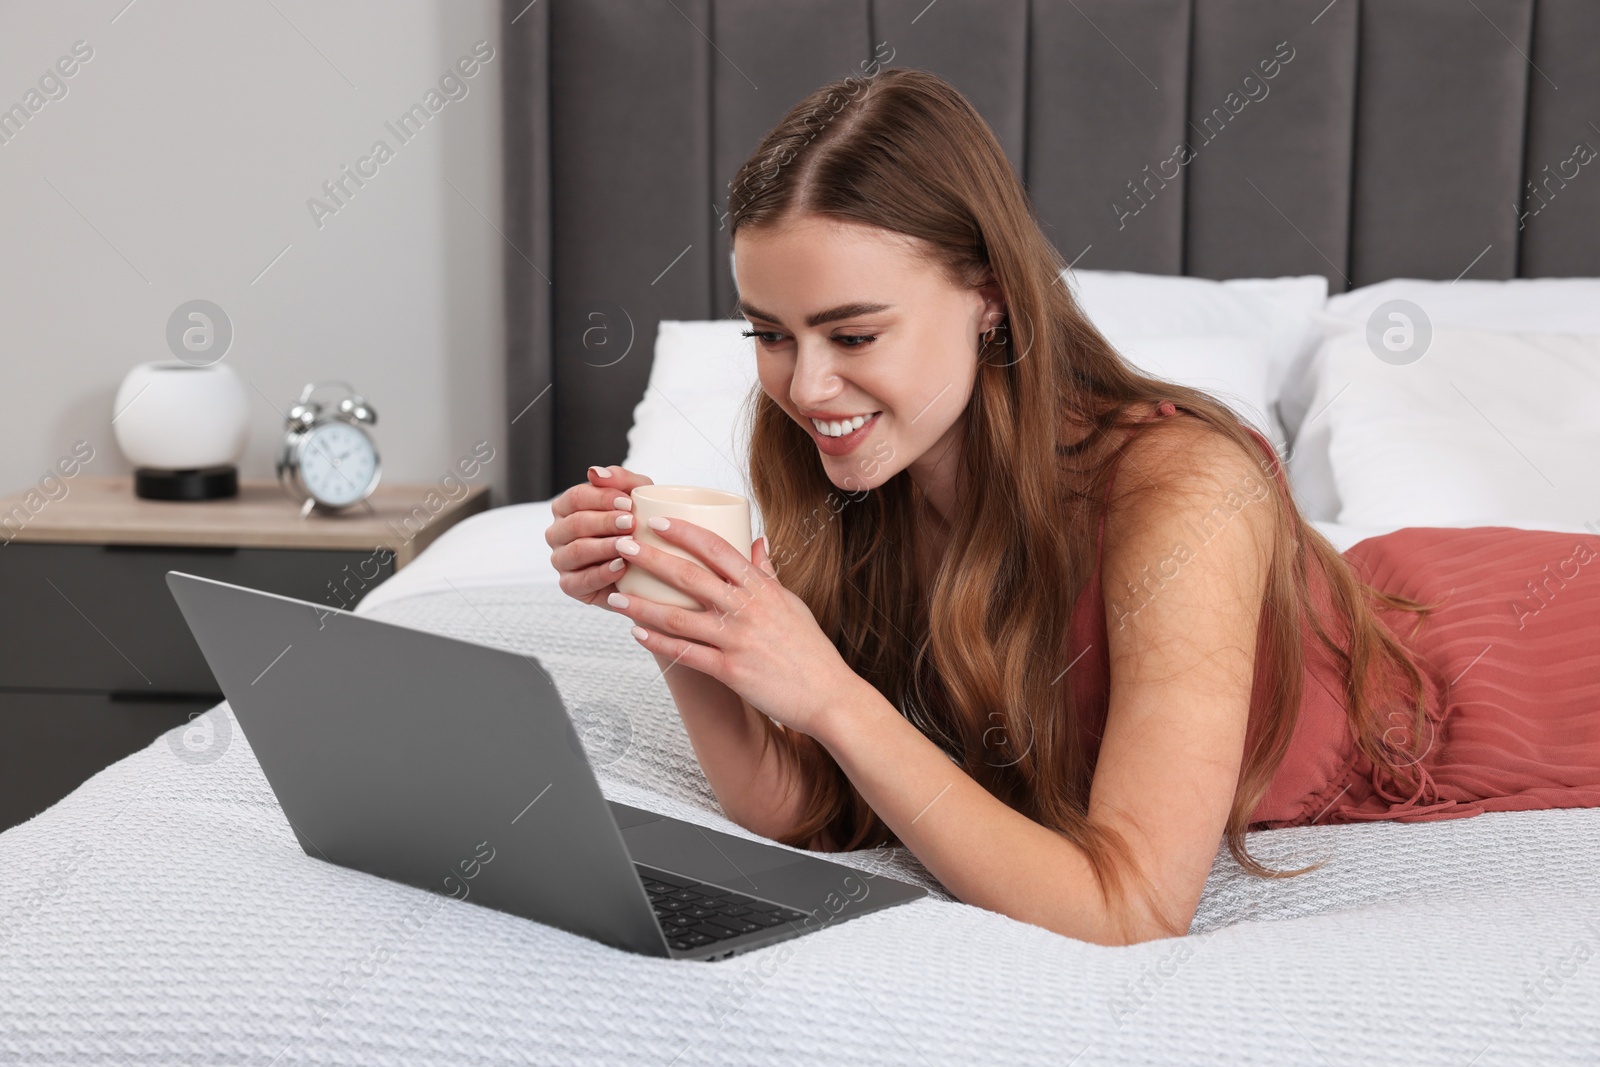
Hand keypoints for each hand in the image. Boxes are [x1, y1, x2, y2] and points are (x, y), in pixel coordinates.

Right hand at [546, 464, 651, 608]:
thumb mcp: (636, 496)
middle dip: (605, 522)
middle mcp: (558, 533)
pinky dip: (602, 574)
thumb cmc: (638, 524)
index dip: (601, 498)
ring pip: (576, 551)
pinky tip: (622, 567)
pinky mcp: (570, 585)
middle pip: (575, 523)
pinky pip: (580, 580)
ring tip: (628, 545)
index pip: (576, 497)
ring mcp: (561, 560)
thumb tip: (594, 472)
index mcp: (566, 508)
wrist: (648, 566)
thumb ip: (620, 479)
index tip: (628, 503)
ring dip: (604, 547)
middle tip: (631, 523)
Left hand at [605, 518, 855, 738]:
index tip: (660, 521)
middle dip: (651, 559)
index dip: (685, 532)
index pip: (718, 549)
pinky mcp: (730, 671)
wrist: (828, 695)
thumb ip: (768, 574)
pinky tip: (637, 634)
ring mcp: (737, 640)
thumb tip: (758, 542)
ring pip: (678, 617)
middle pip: (690, 576)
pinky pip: (686, 653)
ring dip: (641, 606)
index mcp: (761, 588)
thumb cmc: (810, 650)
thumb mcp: (791, 604)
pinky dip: (658, 643)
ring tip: (615, 596)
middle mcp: (747, 609)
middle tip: (623, 545)